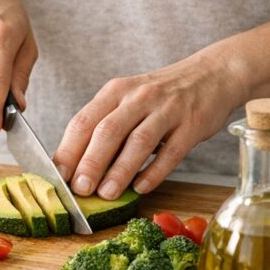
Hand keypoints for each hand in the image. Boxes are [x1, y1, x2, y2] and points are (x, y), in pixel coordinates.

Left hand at [52, 51, 247, 199]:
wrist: (212, 75)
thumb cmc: (161, 95)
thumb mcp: (128, 100)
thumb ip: (104, 126)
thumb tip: (75, 166)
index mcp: (115, 92)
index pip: (83, 121)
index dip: (68, 150)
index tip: (57, 176)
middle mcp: (138, 97)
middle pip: (108, 131)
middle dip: (90, 162)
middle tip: (80, 189)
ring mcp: (167, 110)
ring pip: (138, 141)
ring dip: (120, 170)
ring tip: (107, 194)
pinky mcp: (191, 124)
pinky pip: (171, 151)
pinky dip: (155, 172)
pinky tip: (141, 187)